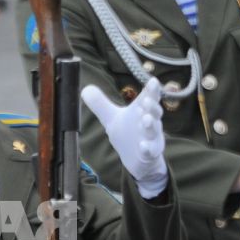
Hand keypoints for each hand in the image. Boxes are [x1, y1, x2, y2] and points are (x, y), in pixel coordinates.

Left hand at [81, 77, 167, 197]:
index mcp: (141, 110)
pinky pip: (150, 150)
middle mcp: (150, 122)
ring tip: (146, 119)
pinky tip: (143, 146)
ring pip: (154, 130)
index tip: (153, 81)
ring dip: (151, 124)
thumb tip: (85, 88)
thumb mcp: (111, 118)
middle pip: (154, 112)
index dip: (151, 90)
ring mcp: (151, 137)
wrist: (137, 159)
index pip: (148, 97)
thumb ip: (100, 104)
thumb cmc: (127, 134)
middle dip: (152, 105)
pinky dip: (147, 148)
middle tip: (146, 100)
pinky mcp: (150, 153)